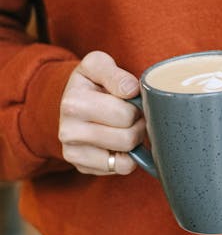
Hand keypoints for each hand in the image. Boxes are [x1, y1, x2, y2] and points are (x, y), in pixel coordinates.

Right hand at [59, 51, 145, 174]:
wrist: (70, 103)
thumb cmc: (91, 83)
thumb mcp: (98, 65)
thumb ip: (115, 73)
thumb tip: (131, 91)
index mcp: (74, 103)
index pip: (126, 114)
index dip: (137, 105)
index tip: (130, 98)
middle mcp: (68, 131)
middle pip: (128, 137)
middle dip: (138, 124)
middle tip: (133, 115)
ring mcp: (73, 152)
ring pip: (127, 157)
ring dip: (134, 141)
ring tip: (126, 127)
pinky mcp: (82, 167)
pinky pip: (122, 169)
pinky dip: (128, 158)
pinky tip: (119, 143)